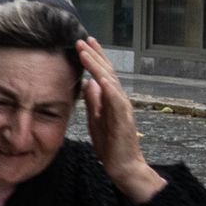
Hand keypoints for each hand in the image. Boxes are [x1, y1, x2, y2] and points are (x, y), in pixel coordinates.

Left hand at [76, 37, 165, 202]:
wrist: (123, 166)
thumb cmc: (111, 145)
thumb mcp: (96, 119)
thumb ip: (93, 101)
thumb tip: (87, 82)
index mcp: (112, 100)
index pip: (103, 74)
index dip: (94, 59)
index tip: (83, 44)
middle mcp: (119, 100)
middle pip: (108, 72)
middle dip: (96, 55)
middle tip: (83, 39)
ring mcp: (123, 108)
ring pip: (111, 81)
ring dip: (98, 64)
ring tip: (85, 50)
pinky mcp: (123, 118)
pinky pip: (116, 99)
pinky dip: (108, 86)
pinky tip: (99, 75)